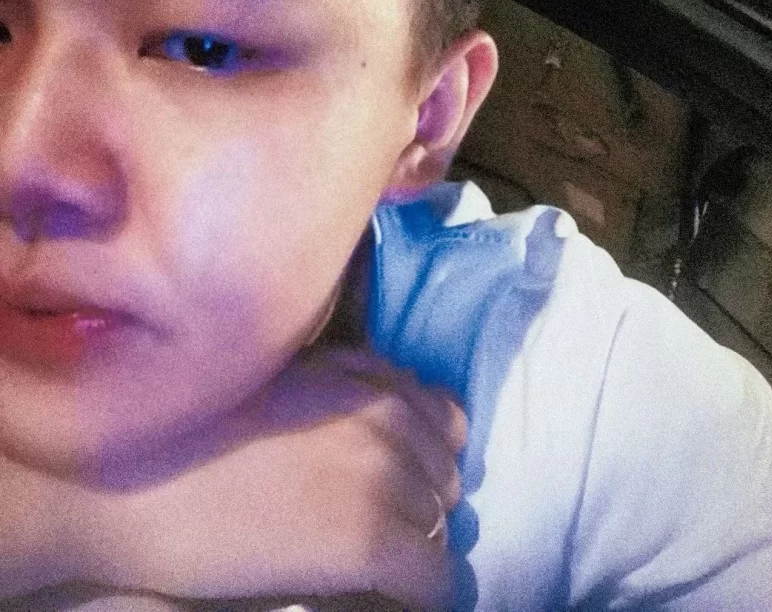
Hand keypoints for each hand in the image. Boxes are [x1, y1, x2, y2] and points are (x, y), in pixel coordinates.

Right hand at [82, 349, 465, 610]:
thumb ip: (343, 387)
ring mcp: (381, 476)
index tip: (400, 479)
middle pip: (446, 471)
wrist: (128, 485)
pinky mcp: (369, 540)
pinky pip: (437, 578)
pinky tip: (402, 599)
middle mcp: (384, 417)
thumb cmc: (188, 434)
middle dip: (421, 498)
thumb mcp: (282, 384)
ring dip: (418, 541)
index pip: (443, 416)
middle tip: (378, 524)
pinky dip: (428, 591)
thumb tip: (390, 419)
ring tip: (380, 562)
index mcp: (363, 378)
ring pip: (442, 521)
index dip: (424, 452)